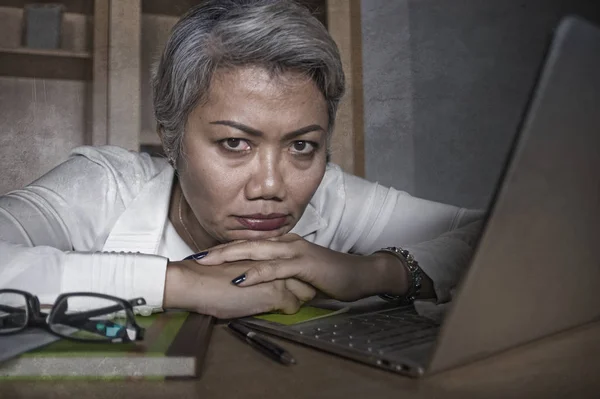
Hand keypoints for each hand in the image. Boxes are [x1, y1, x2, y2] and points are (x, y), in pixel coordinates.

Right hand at [163, 260, 315, 318]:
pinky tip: (281, 312)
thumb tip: (251, 277)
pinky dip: (289, 310)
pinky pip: (293, 306)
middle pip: (303, 275)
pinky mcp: (275, 294)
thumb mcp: (234, 266)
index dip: (292, 274)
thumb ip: (250, 269)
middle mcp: (274, 262)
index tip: (292, 281)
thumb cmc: (207, 276)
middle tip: (297, 294)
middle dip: (302, 285)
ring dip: (299, 298)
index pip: (290, 263)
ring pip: (304, 290)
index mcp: (265, 254)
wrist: (196, 282)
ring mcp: (277, 277)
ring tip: (292, 303)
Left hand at [194, 234, 408, 301]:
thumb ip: (281, 277)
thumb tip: (263, 287)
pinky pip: (276, 268)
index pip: (250, 246)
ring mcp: (295, 251)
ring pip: (256, 252)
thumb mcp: (300, 277)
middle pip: (247, 244)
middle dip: (219, 250)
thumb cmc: (330, 277)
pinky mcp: (304, 264)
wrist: (359, 274)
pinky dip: (257, 273)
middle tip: (196, 258)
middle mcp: (287, 244)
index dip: (226, 250)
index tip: (204, 257)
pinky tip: (241, 278)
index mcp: (284, 245)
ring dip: (230, 256)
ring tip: (208, 262)